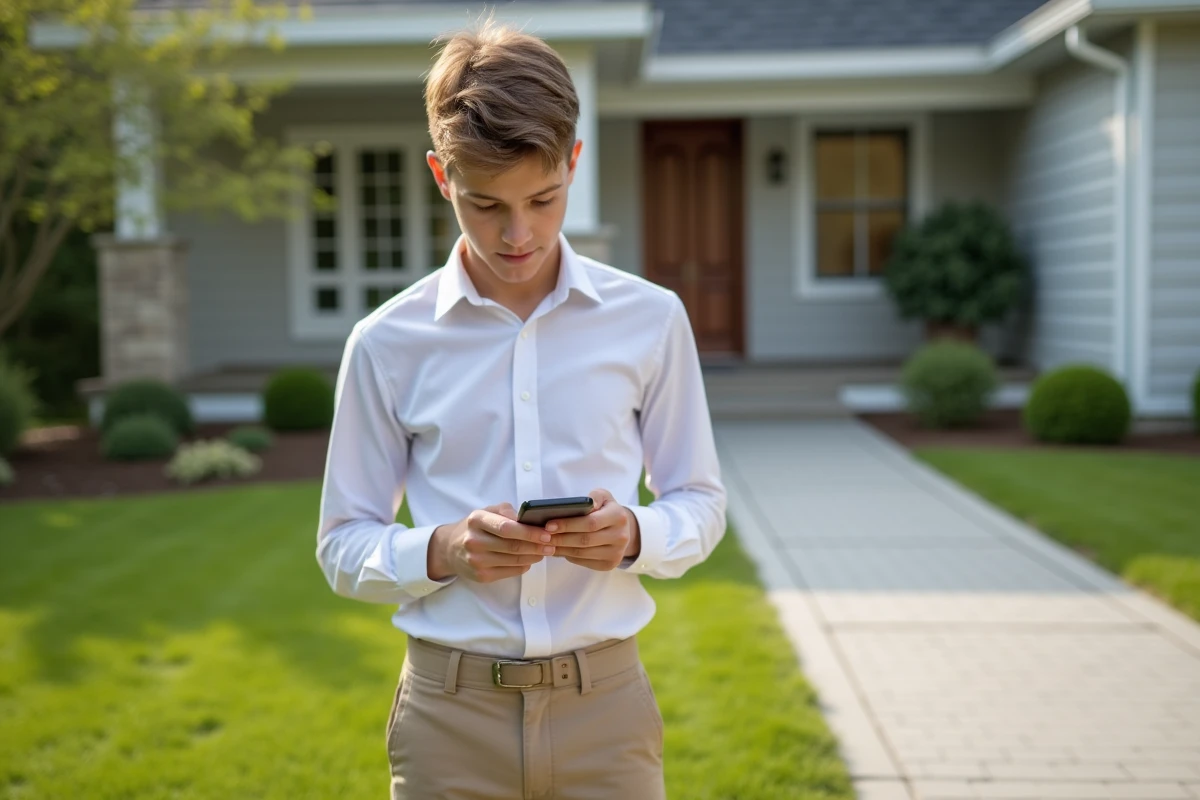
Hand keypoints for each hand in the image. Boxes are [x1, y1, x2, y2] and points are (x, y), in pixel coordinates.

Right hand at [428, 503, 556, 582]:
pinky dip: (523, 566)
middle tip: (551, 544)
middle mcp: (474, 541)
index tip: (546, 534)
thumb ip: (507, 512)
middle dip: (536, 546)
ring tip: (545, 552)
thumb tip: (527, 519)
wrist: (450, 548)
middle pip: (512, 546)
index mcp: (476, 520)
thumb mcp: (487, 511)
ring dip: (533, 556)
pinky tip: (530, 560)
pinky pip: (510, 572)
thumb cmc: (475, 527)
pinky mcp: (480, 576)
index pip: (507, 528)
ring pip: (513, 560)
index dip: (529, 532)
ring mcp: (476, 561)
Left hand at [545, 489, 640, 571]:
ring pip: (582, 553)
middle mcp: (621, 536)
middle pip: (585, 540)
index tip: (549, 525)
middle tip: (542, 536)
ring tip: (545, 543)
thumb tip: (580, 504)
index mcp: (619, 516)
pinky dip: (568, 556)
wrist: (622, 529)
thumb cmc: (606, 509)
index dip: (568, 525)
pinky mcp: (609, 565)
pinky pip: (584, 562)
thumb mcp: (603, 497)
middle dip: (560, 538)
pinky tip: (557, 550)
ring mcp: (616, 553)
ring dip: (561, 549)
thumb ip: (593, 497)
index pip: (590, 522)